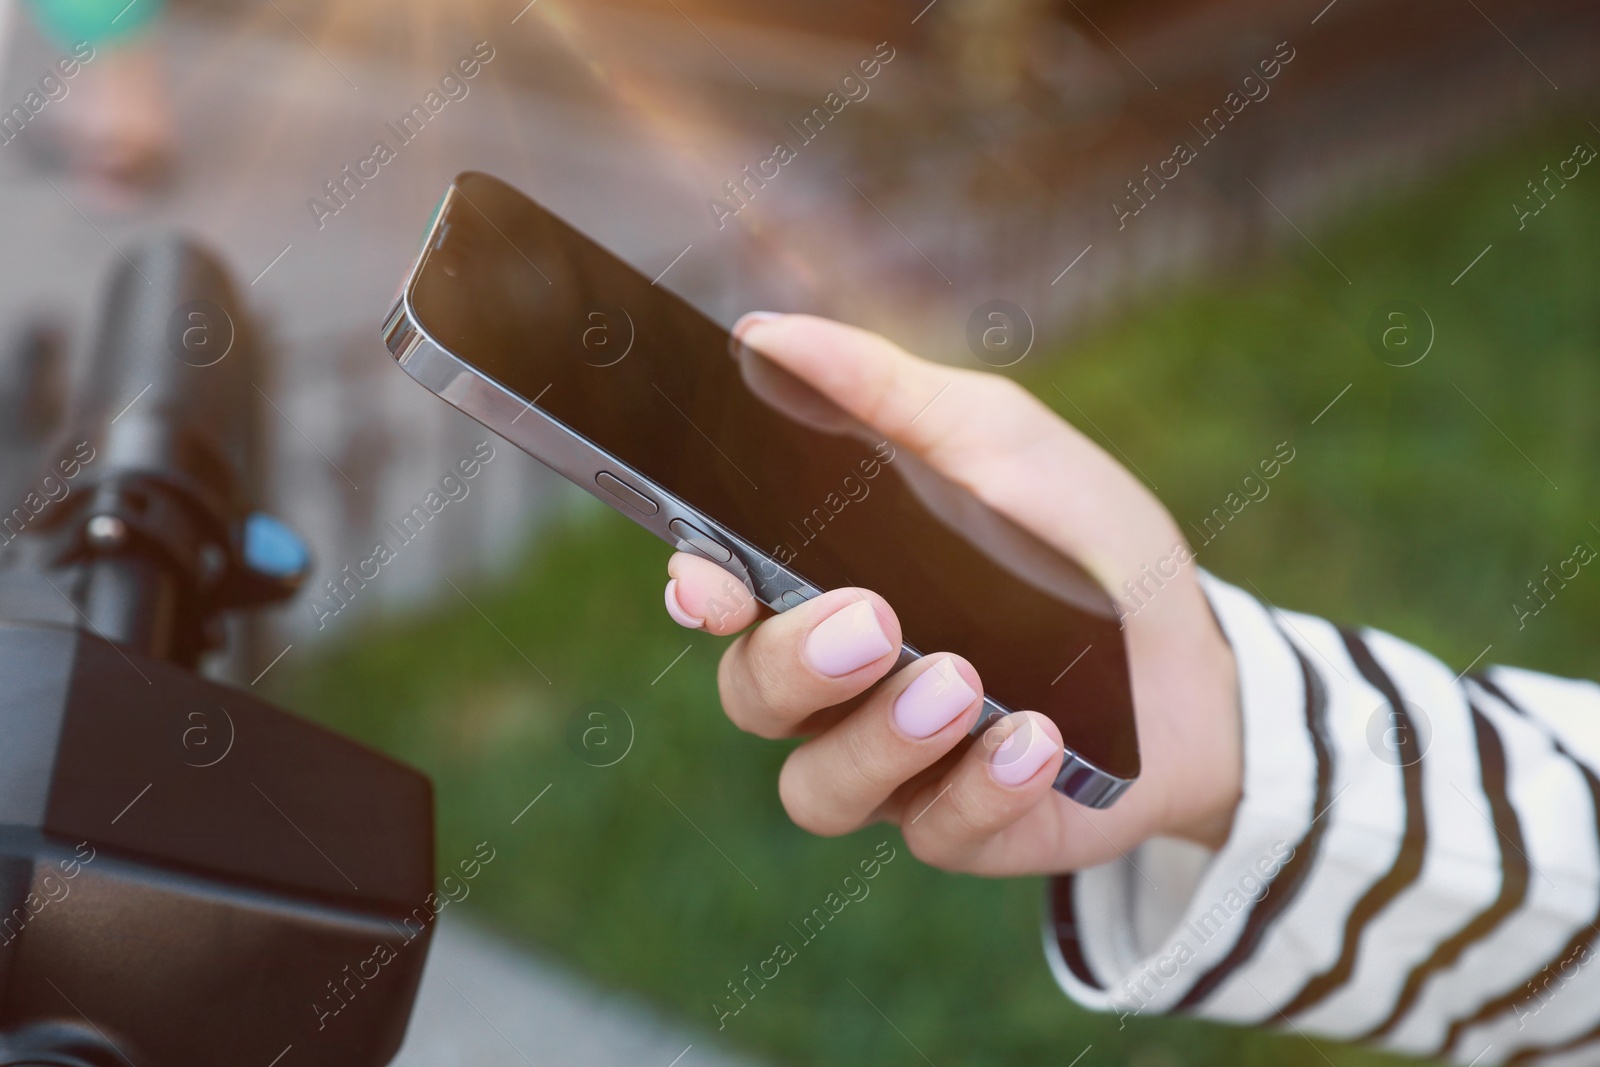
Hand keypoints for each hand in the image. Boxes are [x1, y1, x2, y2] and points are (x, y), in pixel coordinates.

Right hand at [662, 314, 1240, 875]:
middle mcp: (838, 687)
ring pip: (821, 788)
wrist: (1191, 655)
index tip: (711, 582)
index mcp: (824, 585)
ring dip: (884, 736)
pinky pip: (936, 831)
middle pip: (755, 696)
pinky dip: (983, 786)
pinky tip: (1036, 739)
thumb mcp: (994, 440)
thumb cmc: (1073, 541)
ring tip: (963, 680)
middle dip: (799, 662)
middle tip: (875, 618)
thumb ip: (881, 392)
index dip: (703, 593)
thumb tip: (763, 334)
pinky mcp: (965, 827)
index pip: (724, 598)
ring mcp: (895, 766)